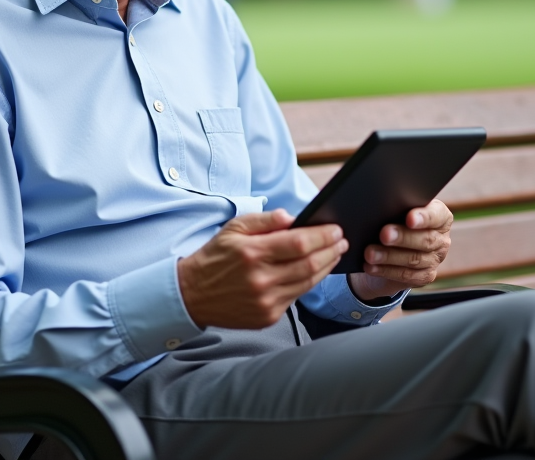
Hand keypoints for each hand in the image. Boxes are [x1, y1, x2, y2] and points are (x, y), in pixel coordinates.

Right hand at [177, 209, 348, 329]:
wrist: (192, 294)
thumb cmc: (215, 257)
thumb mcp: (233, 229)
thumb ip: (264, 220)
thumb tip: (292, 217)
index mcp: (252, 253)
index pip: (299, 243)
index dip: (322, 236)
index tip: (335, 229)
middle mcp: (260, 279)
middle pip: (309, 264)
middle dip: (331, 251)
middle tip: (342, 241)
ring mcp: (265, 301)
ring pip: (307, 283)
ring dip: (325, 267)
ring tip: (334, 254)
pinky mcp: (267, 316)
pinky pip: (296, 297)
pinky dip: (309, 283)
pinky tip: (314, 271)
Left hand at [348, 198, 453, 301]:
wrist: (392, 247)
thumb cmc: (395, 220)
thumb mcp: (398, 211)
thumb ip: (396, 207)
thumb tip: (380, 207)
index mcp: (440, 217)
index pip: (436, 215)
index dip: (423, 217)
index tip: (409, 218)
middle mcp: (441, 239)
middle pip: (425, 240)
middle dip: (402, 237)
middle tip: (384, 234)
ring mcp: (435, 259)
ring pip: (413, 259)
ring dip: (389, 256)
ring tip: (370, 253)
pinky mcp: (425, 276)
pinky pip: (406, 275)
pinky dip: (386, 271)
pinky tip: (371, 267)